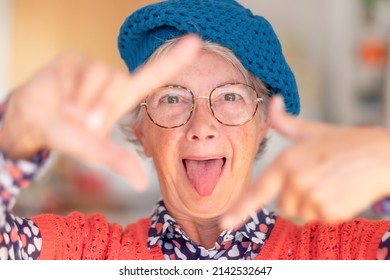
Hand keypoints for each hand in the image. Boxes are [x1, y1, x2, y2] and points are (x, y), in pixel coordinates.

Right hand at [0, 35, 200, 190]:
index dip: (175, 59)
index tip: (195, 41)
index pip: (154, 75)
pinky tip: (59, 99)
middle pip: (120, 81)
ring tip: (69, 114)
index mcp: (123, 98)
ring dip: (83, 101)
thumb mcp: (94, 150)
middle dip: (100, 107)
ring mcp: (91, 67)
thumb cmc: (67, 137)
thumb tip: (142, 183)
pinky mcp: (71, 60)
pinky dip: (68, 91)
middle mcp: (111, 80)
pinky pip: (77, 70)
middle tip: (83, 124)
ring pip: (100, 74)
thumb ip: (117, 160)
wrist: (31, 125)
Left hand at [223, 95, 389, 227]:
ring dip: (315, 204)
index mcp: (286, 162)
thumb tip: (273, 101)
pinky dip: (331, 210)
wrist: (381, 154)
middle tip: (318, 177)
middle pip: (284, 205)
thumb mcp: (310, 129)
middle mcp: (296, 180)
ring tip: (331, 182)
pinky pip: (322, 219)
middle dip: (298, 196)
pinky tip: (341, 191)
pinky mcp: (331, 211)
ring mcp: (313, 196)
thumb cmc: (344, 142)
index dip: (240, 208)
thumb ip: (285, 121)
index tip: (225, 223)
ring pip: (303, 214)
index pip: (259, 190)